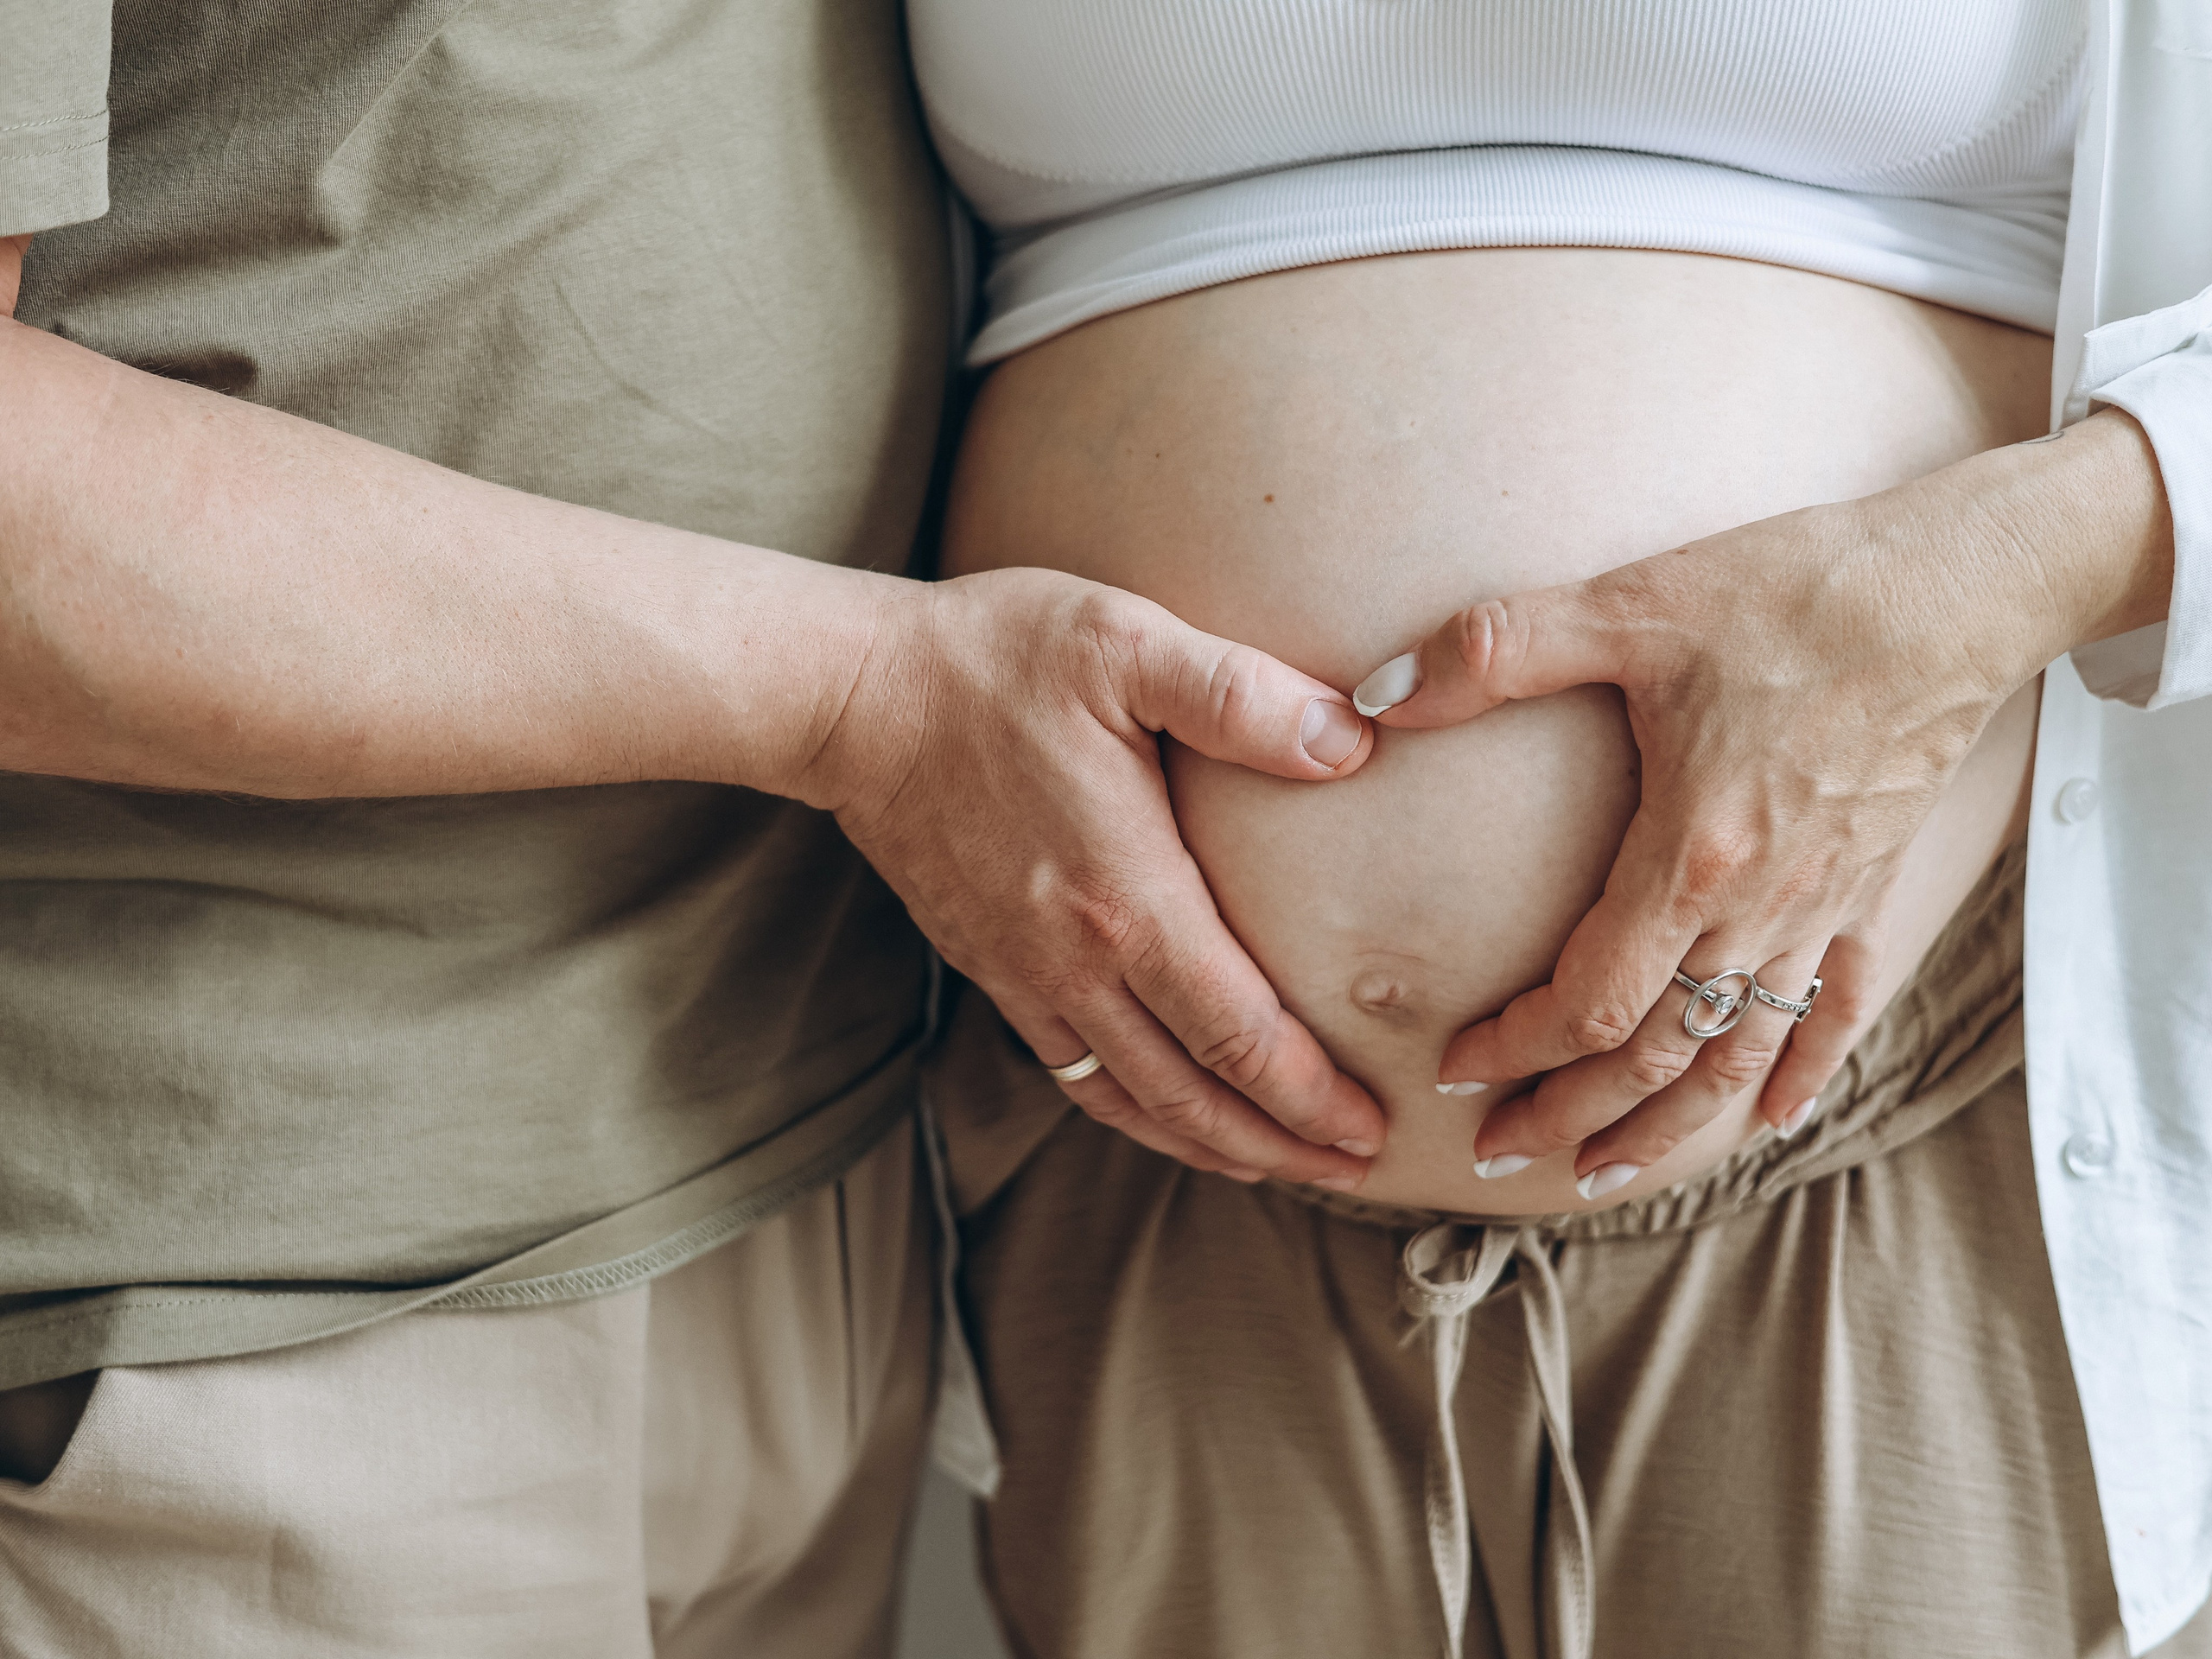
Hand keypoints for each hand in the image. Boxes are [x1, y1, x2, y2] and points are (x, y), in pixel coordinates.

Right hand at [805, 565, 1384, 1185]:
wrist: (853, 696)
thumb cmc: (992, 661)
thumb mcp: (1125, 645)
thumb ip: (1241, 696)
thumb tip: (1351, 741)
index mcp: (1127, 898)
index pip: (1237, 1034)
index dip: (1309, 1095)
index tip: (1367, 1128)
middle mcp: (1075, 961)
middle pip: (1191, 1093)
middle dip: (1278, 1142)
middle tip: (1351, 1168)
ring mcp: (1024, 974)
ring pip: (1128, 1099)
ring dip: (1207, 1143)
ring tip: (1271, 1163)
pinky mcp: (989, 967)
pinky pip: (1071, 1071)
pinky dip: (1131, 1111)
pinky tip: (1162, 1110)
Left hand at [1353, 412, 2172, 1189]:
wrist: (1959, 584)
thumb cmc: (1796, 590)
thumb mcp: (1631, 604)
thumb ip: (1494, 651)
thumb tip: (1376, 695)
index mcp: (1691, 859)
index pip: (1587, 1001)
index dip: (1515, 1048)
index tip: (1454, 1069)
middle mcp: (1761, 907)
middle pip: (1653, 1057)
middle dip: (1566, 1116)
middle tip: (1494, 1153)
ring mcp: (1825, 907)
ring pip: (1740, 1060)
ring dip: (1667, 1127)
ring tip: (1601, 1174)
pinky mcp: (1874, 887)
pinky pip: (1842, 1012)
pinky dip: (1802, 1076)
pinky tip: (1772, 1121)